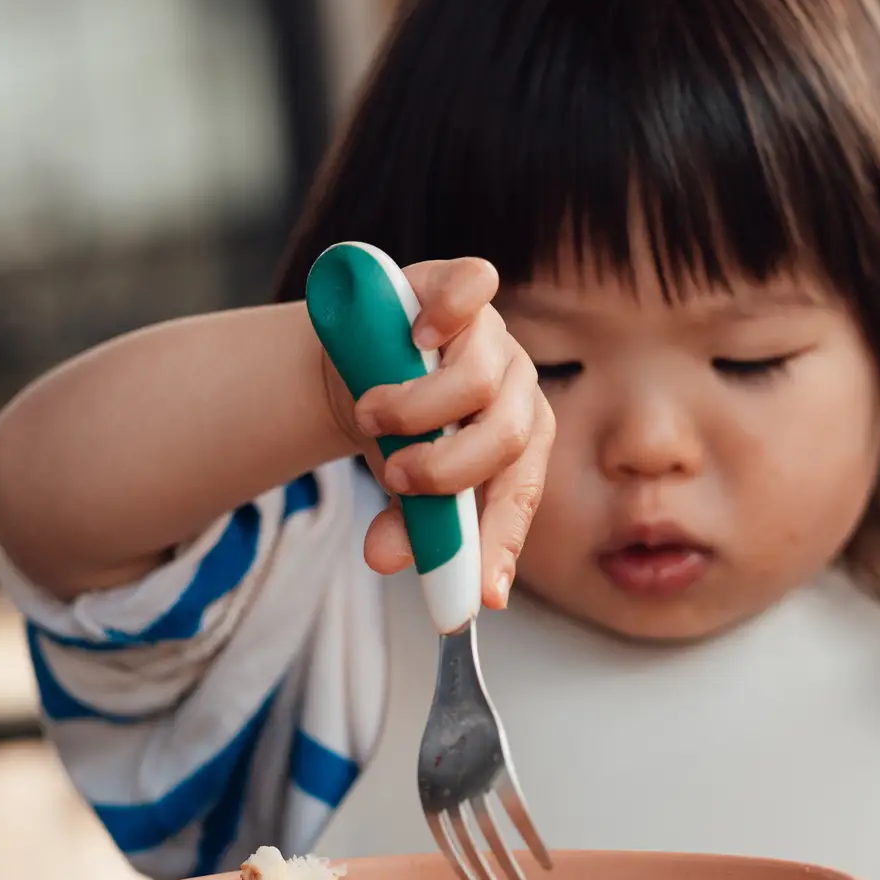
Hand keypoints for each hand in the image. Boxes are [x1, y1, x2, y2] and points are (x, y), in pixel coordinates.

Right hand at [327, 257, 554, 608]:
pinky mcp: (461, 286)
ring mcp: (491, 335)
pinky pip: (474, 287)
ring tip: (371, 418)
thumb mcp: (402, 488)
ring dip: (419, 410)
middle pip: (510, 436)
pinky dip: (448, 315)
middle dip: (448, 469)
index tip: (482, 593)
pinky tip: (417, 340)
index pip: (520, 495)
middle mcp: (515, 388)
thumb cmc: (399, 430)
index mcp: (518, 443)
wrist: (358, 360)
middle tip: (397, 478)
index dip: (500, 542)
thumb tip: (386, 560)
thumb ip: (406, 526)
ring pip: (482, 378)